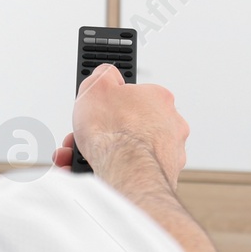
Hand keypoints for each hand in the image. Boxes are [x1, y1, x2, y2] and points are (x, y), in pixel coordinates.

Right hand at [54, 63, 221, 251]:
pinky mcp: (162, 177)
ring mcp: (169, 153)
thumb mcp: (97, 86)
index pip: (132, 96)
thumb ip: (103, 75)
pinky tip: (92, 173)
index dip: (108, 103)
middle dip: (102, 132)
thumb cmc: (116, 132)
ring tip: (79, 158)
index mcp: (160, 99)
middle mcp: (171, 125)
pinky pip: (132, 173)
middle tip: (84, 137)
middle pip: (128, 126)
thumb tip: (106, 74)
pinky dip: (112, 173)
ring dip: (103, 154)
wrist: (125, 173)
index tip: (97, 108)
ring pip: (130, 152)